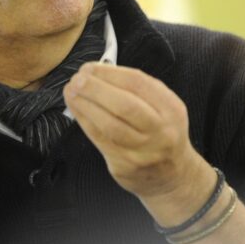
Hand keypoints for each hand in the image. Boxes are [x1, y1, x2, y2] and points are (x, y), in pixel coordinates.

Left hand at [63, 63, 213, 214]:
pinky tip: (76, 109)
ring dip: (86, 105)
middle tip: (78, 79)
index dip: (110, 73)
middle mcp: (160, 130)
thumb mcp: (163, 107)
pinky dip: (85, 121)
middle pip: (125, 106)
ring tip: (71, 92)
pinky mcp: (125, 166)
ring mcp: (143, 151)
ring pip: (110, 126)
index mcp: (171, 109)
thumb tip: (99, 71)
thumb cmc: (161, 133)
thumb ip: (137, 89)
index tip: (90, 67)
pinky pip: (100, 140)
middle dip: (96, 89)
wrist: (172, 175)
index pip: (138, 84)